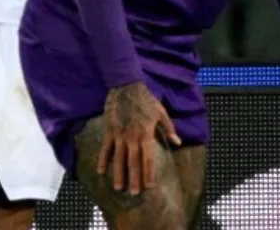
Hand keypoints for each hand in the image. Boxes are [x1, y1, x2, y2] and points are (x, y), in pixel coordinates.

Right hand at [97, 81, 182, 195]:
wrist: (126, 85)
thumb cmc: (146, 99)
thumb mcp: (161, 113)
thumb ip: (169, 129)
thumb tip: (178, 142)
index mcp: (146, 134)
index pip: (148, 158)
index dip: (149, 173)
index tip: (149, 187)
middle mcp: (132, 137)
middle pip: (133, 162)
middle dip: (134, 178)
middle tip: (133, 193)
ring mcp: (119, 134)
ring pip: (118, 158)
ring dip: (119, 173)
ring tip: (118, 187)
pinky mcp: (109, 130)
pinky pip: (105, 148)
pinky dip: (103, 159)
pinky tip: (101, 171)